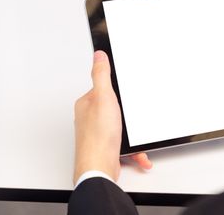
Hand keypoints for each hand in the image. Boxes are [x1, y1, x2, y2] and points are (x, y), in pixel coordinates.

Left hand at [73, 51, 151, 184]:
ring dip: (132, 134)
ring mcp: (98, 133)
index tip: (124, 93)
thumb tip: (98, 55)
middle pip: (114, 107)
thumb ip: (101, 75)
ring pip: (121, 127)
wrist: (99, 168)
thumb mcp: (103, 97)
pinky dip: (134, 149)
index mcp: (86, 103)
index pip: (102, 88)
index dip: (116, 90)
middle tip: (130, 117)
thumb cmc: (98, 137)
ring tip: (133, 137)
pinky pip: (124, 144)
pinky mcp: (107, 147)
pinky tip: (137, 152)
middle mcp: (89, 118)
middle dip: (127, 114)